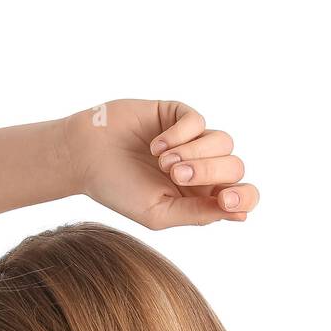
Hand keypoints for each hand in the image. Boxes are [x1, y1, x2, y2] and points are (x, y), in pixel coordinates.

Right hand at [62, 98, 258, 229]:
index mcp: (201, 198)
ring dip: (193, 153)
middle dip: (207, 172)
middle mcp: (202, 169)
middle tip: (173, 175)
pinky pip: (198, 121)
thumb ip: (198, 214)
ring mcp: (192, 140)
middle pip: (234, 167)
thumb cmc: (119, 191)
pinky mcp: (179, 115)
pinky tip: (155, 145)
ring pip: (223, 141)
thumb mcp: (159, 213)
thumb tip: (240, 215)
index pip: (242, 197)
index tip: (225, 199)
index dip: (243, 197)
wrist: (86, 157)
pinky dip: (178, 134)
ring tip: (162, 162)